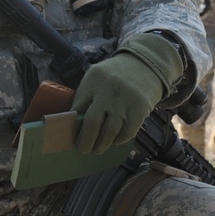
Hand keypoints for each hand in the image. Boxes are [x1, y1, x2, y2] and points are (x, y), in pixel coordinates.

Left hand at [71, 33, 183, 152]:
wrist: (145, 66)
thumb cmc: (114, 77)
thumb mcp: (96, 78)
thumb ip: (85, 96)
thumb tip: (72, 125)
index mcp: (93, 80)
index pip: (77, 108)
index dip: (71, 126)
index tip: (68, 136)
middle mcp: (108, 90)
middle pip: (92, 122)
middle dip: (85, 140)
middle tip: (82, 149)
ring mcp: (125, 101)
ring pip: (109, 131)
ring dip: (101, 144)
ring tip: (97, 149)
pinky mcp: (139, 110)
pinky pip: (126, 132)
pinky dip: (118, 140)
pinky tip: (113, 140)